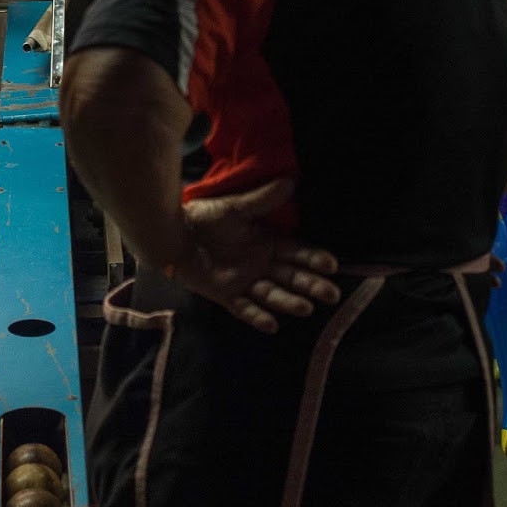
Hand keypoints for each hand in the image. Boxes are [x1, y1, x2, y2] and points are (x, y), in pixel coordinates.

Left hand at [167, 180, 340, 333]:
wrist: (175, 233)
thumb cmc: (207, 217)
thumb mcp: (236, 208)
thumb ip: (262, 199)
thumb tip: (290, 182)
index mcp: (268, 243)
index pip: (298, 253)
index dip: (314, 259)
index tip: (331, 265)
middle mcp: (262, 265)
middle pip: (292, 278)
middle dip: (312, 286)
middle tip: (331, 295)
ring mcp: (246, 282)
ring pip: (272, 295)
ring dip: (289, 302)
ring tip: (305, 308)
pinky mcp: (227, 295)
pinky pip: (245, 309)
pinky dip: (258, 317)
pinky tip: (272, 325)